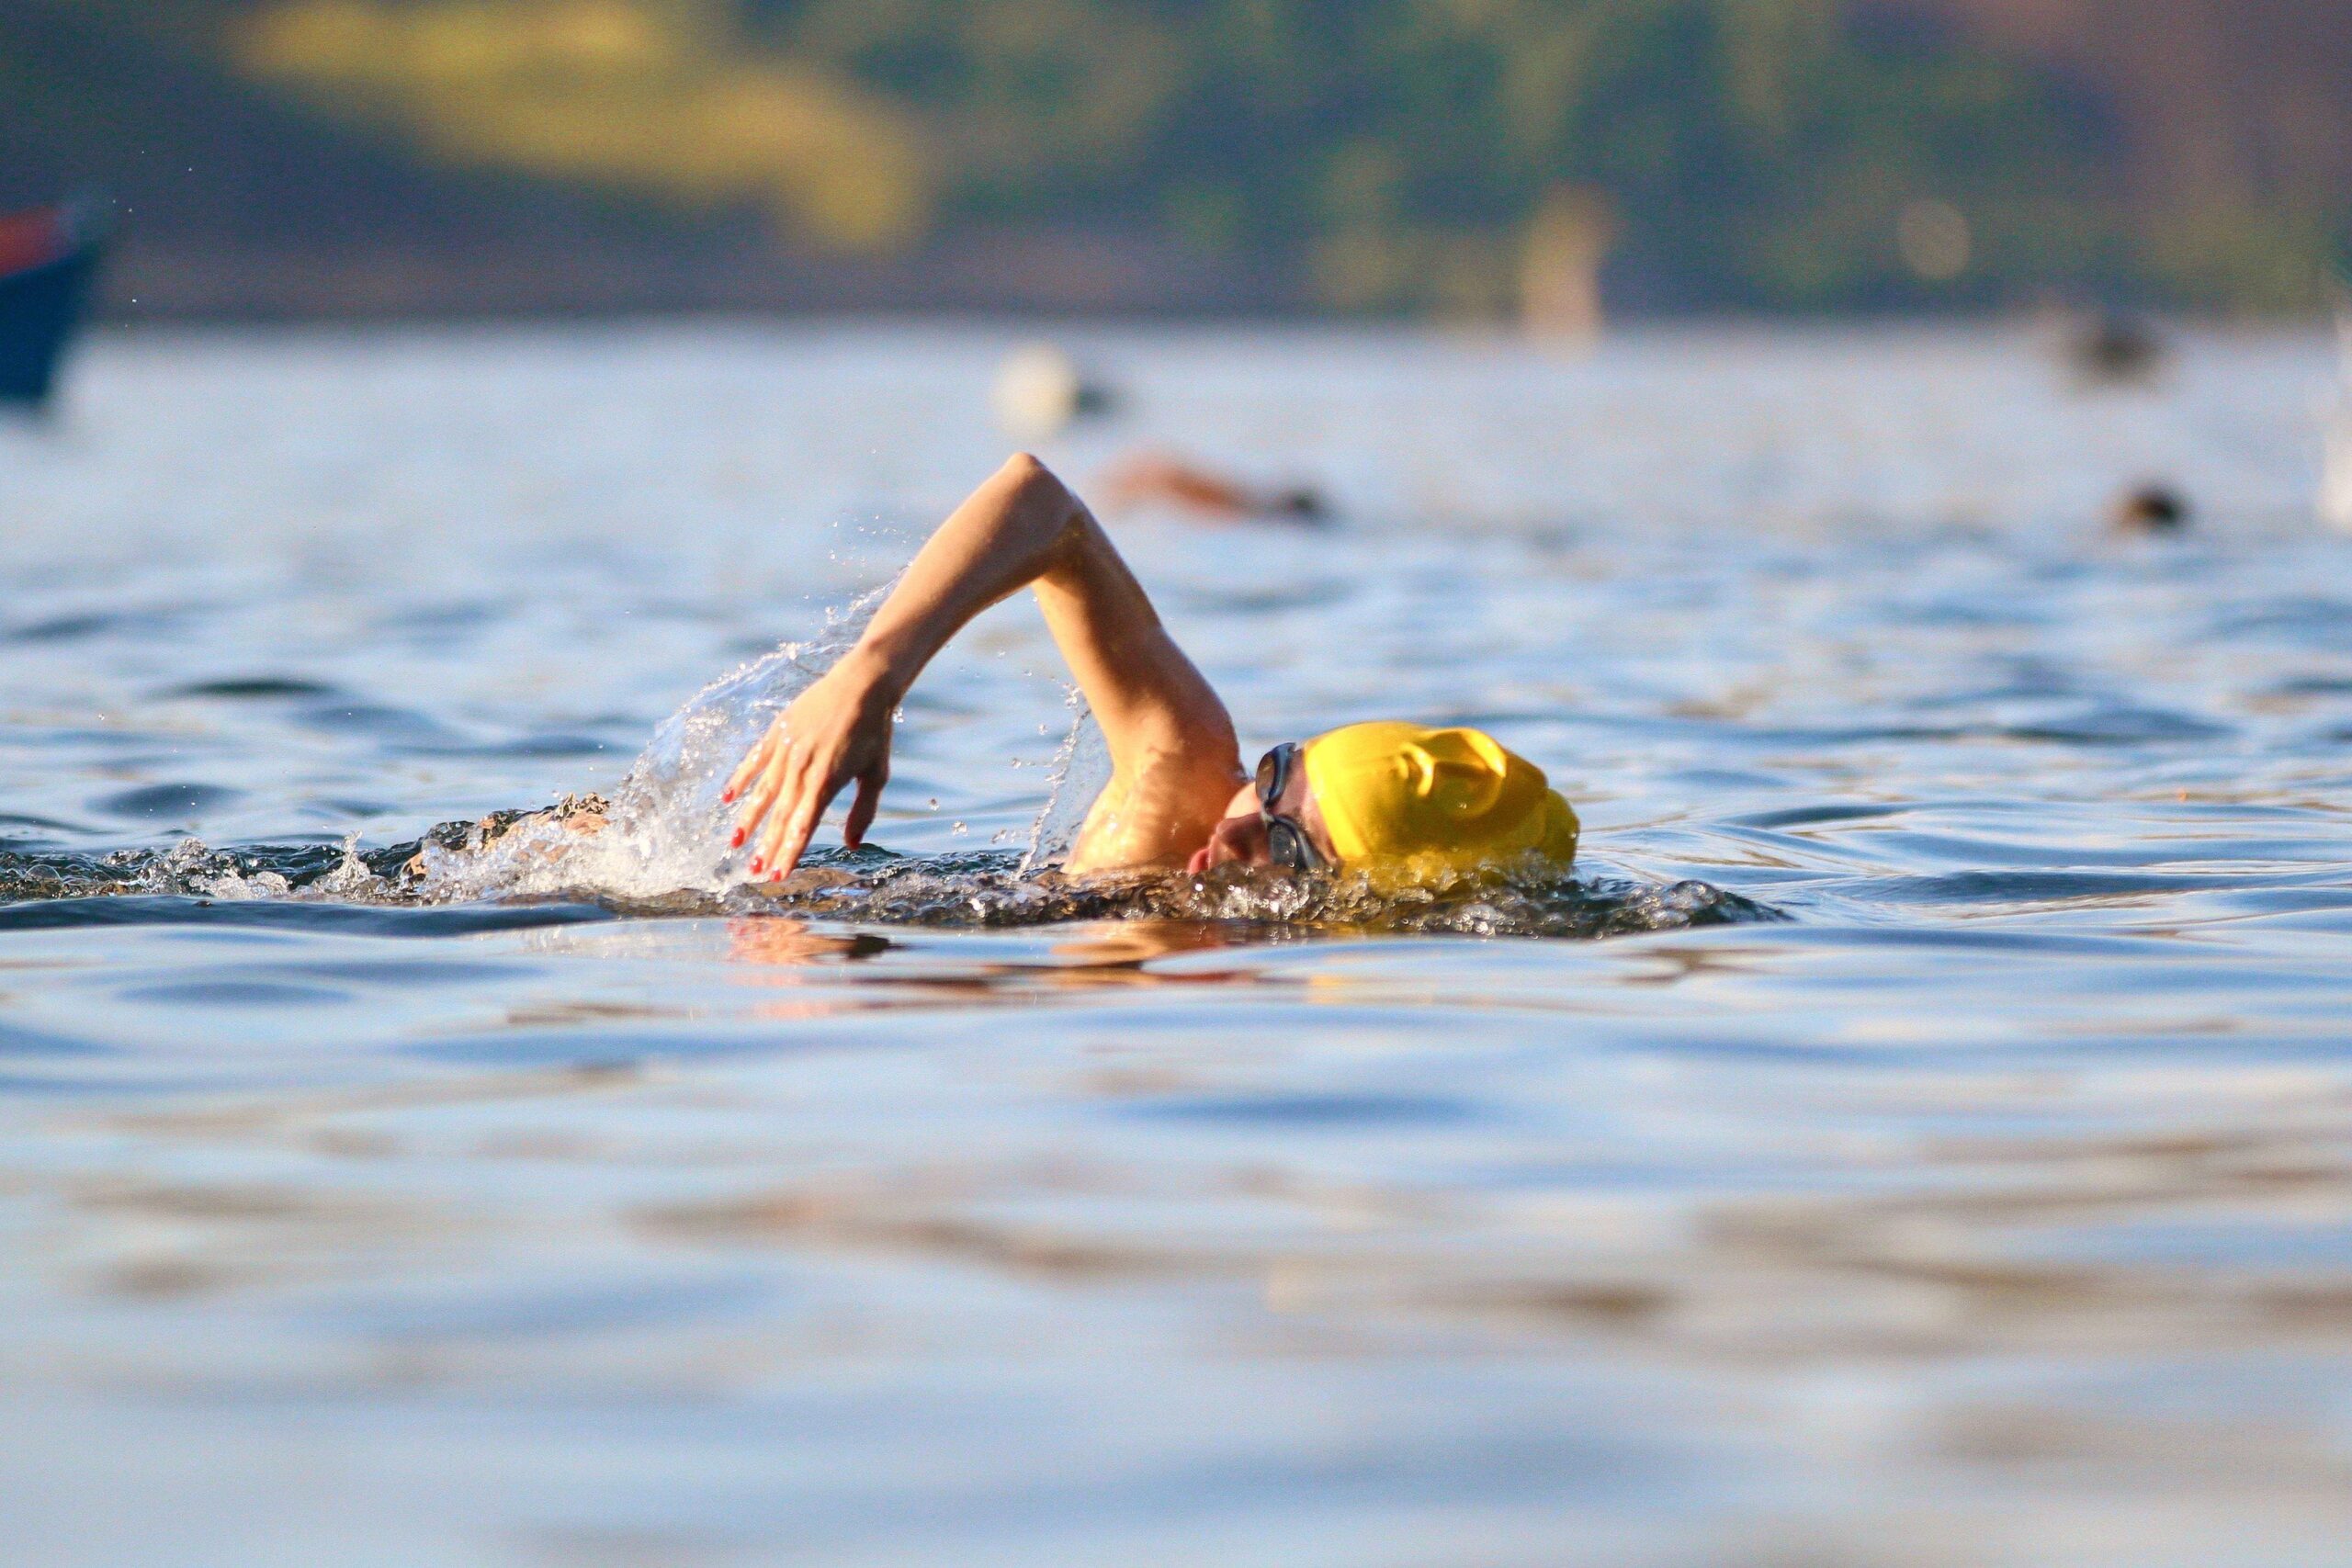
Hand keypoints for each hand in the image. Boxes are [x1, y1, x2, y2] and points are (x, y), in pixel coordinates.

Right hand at [722, 652, 896, 879]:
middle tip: (753, 871)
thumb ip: (863, 811)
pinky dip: (740, 778)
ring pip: (763, 792)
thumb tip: (852, 845)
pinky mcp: (778, 732)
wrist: (862, 683)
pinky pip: (754, 760)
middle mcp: (801, 768)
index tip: (777, 876)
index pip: (803, 826)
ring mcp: (786, 749)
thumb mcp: (876, 774)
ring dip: (748, 819)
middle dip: (766, 846)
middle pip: (780, 815)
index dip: (789, 853)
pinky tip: (727, 798)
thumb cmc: (874, 731)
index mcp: (826, 781)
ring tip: (735, 843)